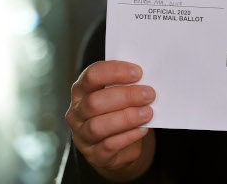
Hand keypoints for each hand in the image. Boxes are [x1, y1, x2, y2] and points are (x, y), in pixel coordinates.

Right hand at [65, 60, 155, 180]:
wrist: (119, 145)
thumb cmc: (119, 111)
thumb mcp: (119, 94)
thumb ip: (127, 85)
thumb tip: (146, 78)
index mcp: (81, 90)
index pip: (92, 75)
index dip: (115, 72)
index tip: (138, 73)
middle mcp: (77, 112)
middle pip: (94, 102)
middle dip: (125, 96)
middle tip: (149, 94)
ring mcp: (82, 135)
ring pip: (98, 126)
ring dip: (127, 117)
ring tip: (147, 112)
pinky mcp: (94, 155)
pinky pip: (109, 145)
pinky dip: (128, 136)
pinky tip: (142, 129)